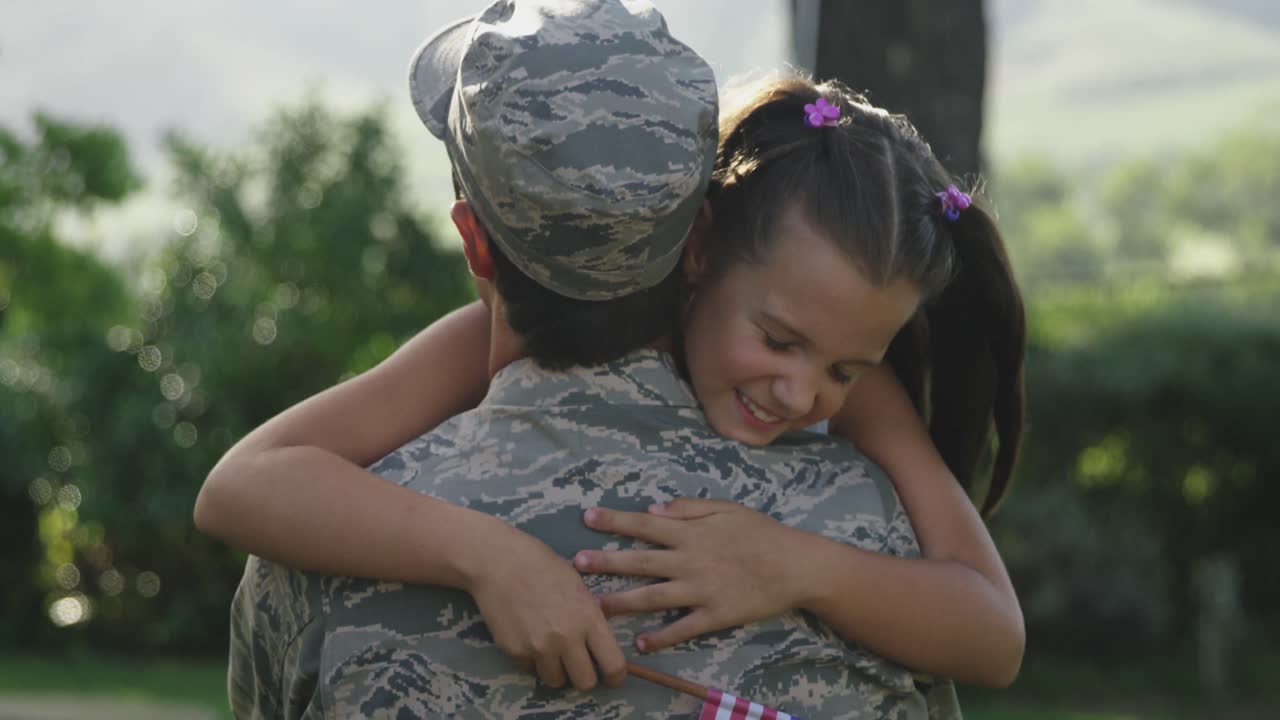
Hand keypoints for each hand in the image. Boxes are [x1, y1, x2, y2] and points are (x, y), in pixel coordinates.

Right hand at [464, 524, 625, 690]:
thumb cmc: (541, 565)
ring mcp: (538, 648)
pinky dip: (532, 660)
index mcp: (588, 618)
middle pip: (586, 683)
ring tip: (550, 649)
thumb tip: (598, 643)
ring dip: (556, 670)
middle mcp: (566, 638)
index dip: (615, 677)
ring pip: (556, 681)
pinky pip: (530, 669)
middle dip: (584, 676)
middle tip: (577, 664)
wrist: (497, 561)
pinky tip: (528, 636)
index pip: (613, 665)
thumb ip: (590, 616)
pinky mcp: (514, 652)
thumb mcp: (578, 586)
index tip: (611, 677)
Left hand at [575, 498, 809, 652]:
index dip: (615, 520)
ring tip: (595, 606)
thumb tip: (653, 507)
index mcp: (691, 532)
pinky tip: (641, 643)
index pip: (644, 524)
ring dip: (622, 601)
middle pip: (639, 561)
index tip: (588, 517)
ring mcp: (700, 590)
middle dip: (606, 561)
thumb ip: (688, 507)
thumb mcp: (726, 508)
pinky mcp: (715, 615)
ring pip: (653, 597)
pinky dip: (662, 636)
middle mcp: (689, 560)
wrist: (795, 565)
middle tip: (576, 563)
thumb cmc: (761, 532)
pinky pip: (683, 628)